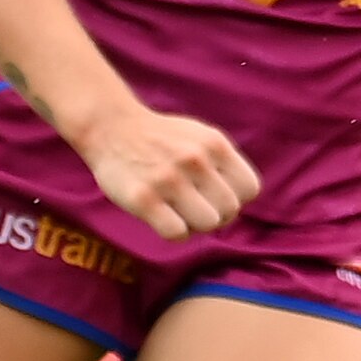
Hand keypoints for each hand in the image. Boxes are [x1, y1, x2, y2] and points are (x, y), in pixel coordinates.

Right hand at [76, 103, 257, 237]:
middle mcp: (194, 160)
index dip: (235, 198)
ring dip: (194, 224)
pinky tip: (162, 218)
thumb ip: (224, 164)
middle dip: (215, 214)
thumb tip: (240, 201)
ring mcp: (167, 179)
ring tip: (178, 213)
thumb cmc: (160, 139)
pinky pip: (176, 233)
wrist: (110, 127)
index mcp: (214, 144)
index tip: (214, 195)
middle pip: (229, 210)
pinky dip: (173, 231)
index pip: (249, 189)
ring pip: (207, 224)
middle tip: (194, 207)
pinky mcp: (142, 199)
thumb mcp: (200, 137)